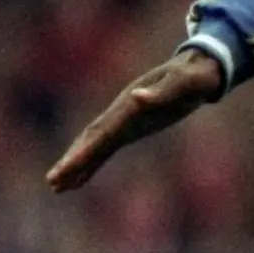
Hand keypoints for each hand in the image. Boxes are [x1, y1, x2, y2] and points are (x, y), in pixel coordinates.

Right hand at [47, 47, 226, 191]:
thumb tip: (137, 97)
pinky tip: (79, 180)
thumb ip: (163, 91)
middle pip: (91, 139)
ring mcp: (125, 120)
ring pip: (94, 144)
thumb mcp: (186, 82)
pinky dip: (92, 163)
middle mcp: (122, 113)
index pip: (103, 132)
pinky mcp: (132, 127)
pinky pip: (106, 148)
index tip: (67, 167)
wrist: (201, 66)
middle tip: (52, 182)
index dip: (85, 150)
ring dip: (76, 164)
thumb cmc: (196, 75)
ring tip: (55, 186)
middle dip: (72, 160)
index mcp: (131, 105)